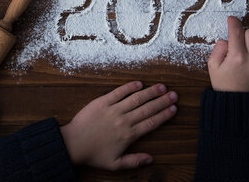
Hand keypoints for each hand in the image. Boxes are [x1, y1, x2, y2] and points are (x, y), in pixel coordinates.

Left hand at [60, 81, 177, 169]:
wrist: (73, 143)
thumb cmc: (93, 154)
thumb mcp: (115, 164)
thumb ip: (134, 161)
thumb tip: (151, 159)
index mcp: (129, 135)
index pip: (151, 123)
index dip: (164, 115)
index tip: (174, 109)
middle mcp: (124, 121)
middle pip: (148, 109)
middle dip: (163, 101)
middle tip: (174, 95)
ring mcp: (113, 110)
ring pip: (136, 99)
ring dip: (150, 92)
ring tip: (162, 87)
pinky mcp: (102, 102)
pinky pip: (118, 92)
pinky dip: (129, 87)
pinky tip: (139, 83)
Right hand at [208, 16, 248, 91]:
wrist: (241, 105)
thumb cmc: (225, 86)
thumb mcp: (213, 67)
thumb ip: (218, 49)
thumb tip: (227, 39)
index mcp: (237, 57)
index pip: (237, 31)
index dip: (233, 22)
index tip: (231, 20)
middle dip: (243, 34)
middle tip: (237, 43)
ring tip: (245, 56)